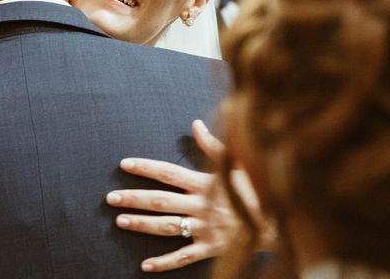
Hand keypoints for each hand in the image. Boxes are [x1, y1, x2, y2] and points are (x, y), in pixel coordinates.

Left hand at [106, 120, 250, 272]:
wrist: (279, 221)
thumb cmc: (256, 189)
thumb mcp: (237, 163)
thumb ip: (213, 146)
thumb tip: (195, 124)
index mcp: (204, 183)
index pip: (168, 172)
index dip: (145, 168)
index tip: (124, 165)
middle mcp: (200, 205)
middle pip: (160, 200)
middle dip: (133, 198)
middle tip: (110, 198)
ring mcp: (204, 228)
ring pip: (166, 226)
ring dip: (141, 225)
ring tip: (119, 221)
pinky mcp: (210, 248)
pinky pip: (184, 256)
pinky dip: (164, 262)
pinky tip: (145, 265)